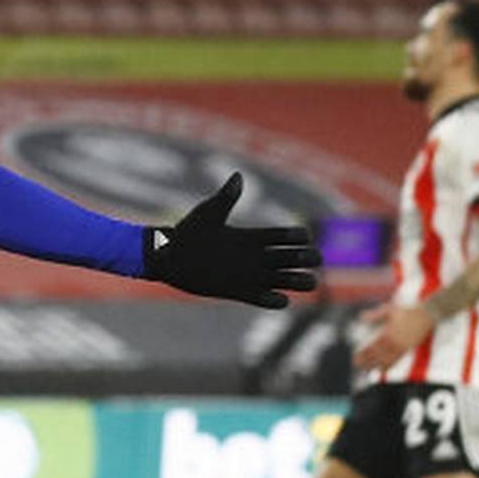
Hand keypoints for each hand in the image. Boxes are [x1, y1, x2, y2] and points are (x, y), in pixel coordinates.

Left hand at [141, 173, 319, 308]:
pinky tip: (279, 298)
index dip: (300, 237)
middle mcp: (255, 257)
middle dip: (307, 259)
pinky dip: (275, 301)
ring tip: (306, 281)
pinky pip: (264, 300)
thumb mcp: (209, 213)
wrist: (168, 258)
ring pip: (285, 280)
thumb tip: (238, 176)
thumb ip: (226, 197)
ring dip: (300, 282)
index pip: (287, 236)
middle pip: (293, 258)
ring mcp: (249, 275)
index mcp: (252, 237)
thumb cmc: (187, 232)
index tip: (303, 237)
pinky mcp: (239, 292)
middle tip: (311, 259)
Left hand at [353, 302, 432, 372]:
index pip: (373, 347)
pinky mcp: (408, 349)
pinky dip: (389, 366)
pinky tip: (382, 370)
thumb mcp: (389, 310)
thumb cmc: (406, 311)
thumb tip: (360, 317)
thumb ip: (375, 315)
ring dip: (376, 366)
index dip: (364, 354)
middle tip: (357, 365)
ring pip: (387, 360)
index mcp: (388, 333)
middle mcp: (394, 342)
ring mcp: (402, 347)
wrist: (426, 315)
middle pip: (378, 356)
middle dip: (367, 361)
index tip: (355, 357)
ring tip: (367, 370)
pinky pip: (397, 360)